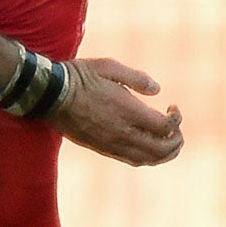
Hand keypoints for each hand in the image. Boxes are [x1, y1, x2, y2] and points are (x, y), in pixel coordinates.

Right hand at [50, 57, 182, 166]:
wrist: (49, 94)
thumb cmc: (79, 76)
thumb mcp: (109, 66)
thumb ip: (137, 78)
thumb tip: (157, 90)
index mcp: (128, 111)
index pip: (166, 127)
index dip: (176, 119)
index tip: (172, 107)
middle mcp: (122, 132)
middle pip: (161, 148)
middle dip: (176, 141)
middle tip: (176, 130)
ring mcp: (111, 143)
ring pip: (148, 159)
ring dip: (164, 154)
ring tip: (168, 143)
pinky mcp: (101, 148)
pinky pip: (131, 160)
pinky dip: (146, 157)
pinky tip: (147, 148)